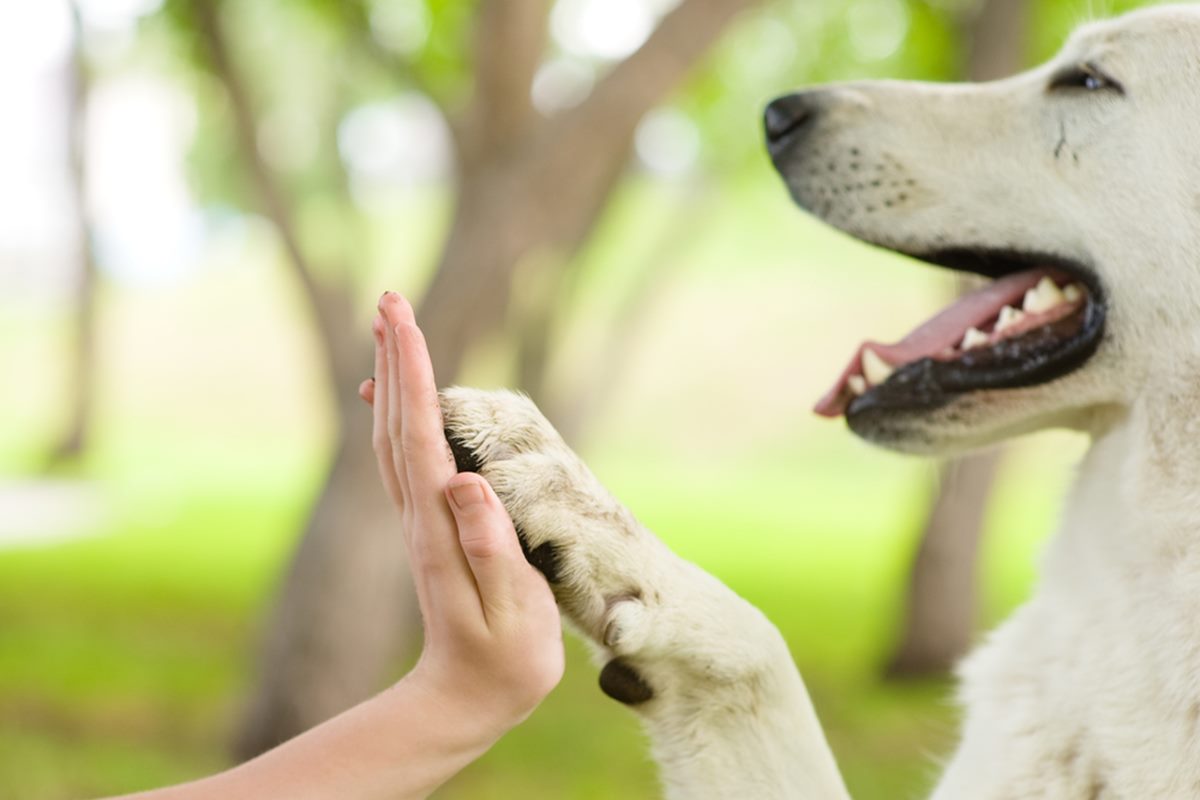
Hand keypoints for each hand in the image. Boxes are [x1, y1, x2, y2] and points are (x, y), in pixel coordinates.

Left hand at [359, 292, 563, 737]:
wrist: (467, 698)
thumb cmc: (504, 661)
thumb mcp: (510, 612)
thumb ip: (491, 548)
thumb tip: (464, 481)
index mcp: (439, 528)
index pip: (422, 437)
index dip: (416, 376)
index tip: (406, 320)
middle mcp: (419, 516)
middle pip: (397, 423)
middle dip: (396, 358)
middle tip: (390, 299)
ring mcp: (419, 520)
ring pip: (395, 435)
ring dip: (393, 378)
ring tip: (392, 330)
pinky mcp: (429, 526)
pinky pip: (406, 456)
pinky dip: (401, 412)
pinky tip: (402, 395)